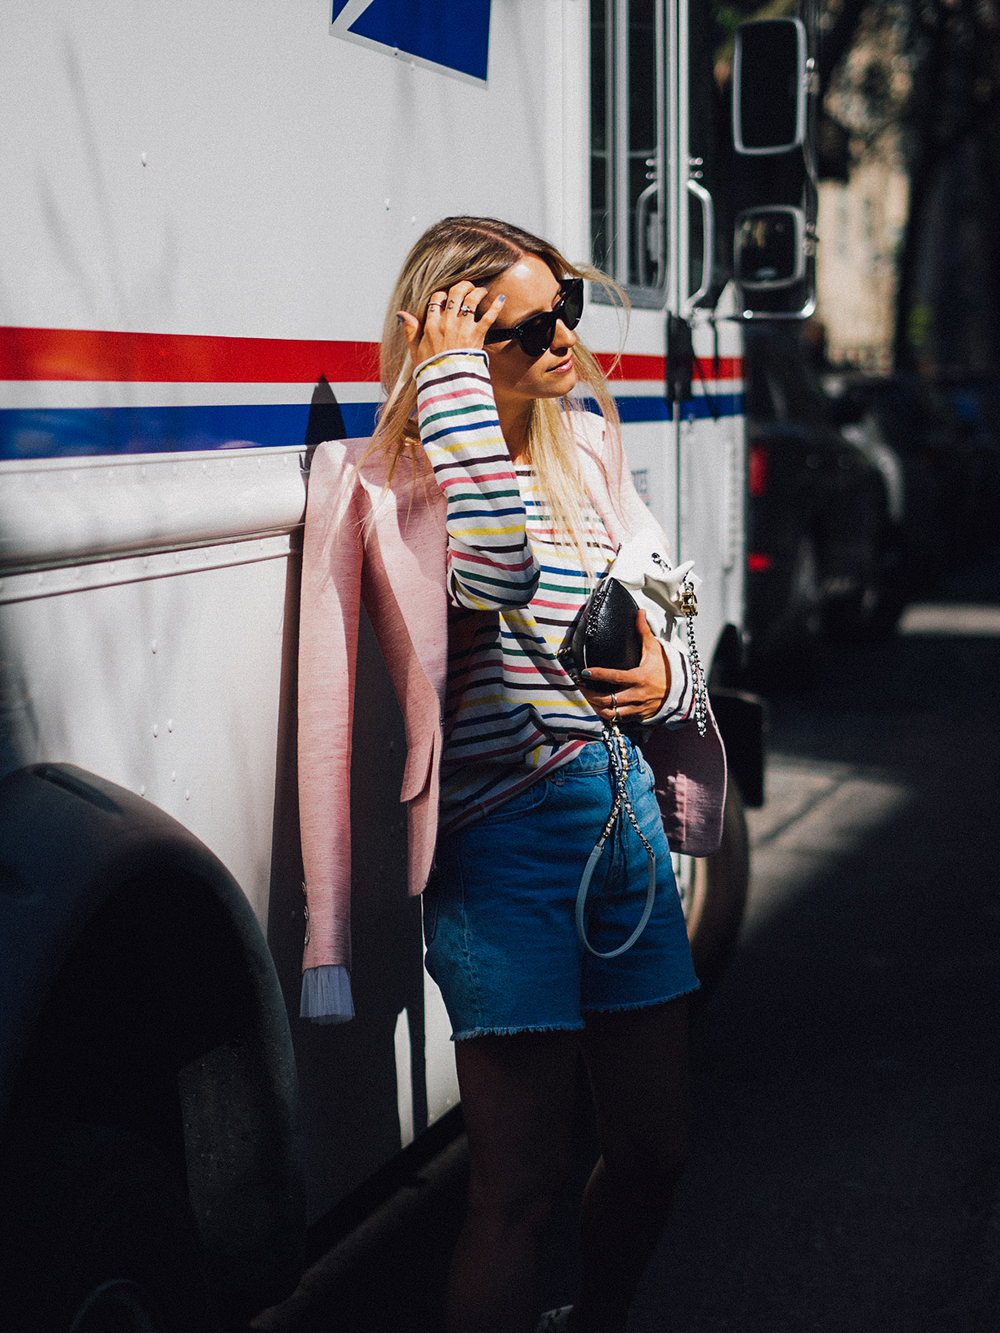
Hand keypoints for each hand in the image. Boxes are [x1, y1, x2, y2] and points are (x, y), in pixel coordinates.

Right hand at [398, 280, 505, 364]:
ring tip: (481, 291)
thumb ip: (410, 330)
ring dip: (478, 292)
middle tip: (468, 286)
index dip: (443, 293)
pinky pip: (489, 316)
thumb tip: (402, 314)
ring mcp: (463, 327)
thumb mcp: (415, 350)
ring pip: (472, 300)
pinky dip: (496, 306)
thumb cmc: (432, 369)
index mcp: (431, 325)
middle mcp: (447, 322)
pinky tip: (501, 298)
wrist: (448, 383)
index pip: (437, 298)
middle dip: (462, 286)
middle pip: (455, 293)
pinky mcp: (477, 335)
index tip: (447, 296)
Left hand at [580, 610, 670, 725]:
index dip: (598, 675)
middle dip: (590, 695)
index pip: (615, 677)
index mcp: (639, 678)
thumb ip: (643, 631)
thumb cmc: (665, 669)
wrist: (681, 691)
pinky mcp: (637, 716)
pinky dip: (605, 714)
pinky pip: (617, 719)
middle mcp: (637, 695)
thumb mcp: (655, 649)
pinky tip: (597, 707)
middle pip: (608, 700)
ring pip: (610, 713)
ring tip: (586, 697)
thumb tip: (639, 612)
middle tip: (579, 686)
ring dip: (595, 707)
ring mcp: (637, 708)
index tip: (585, 672)